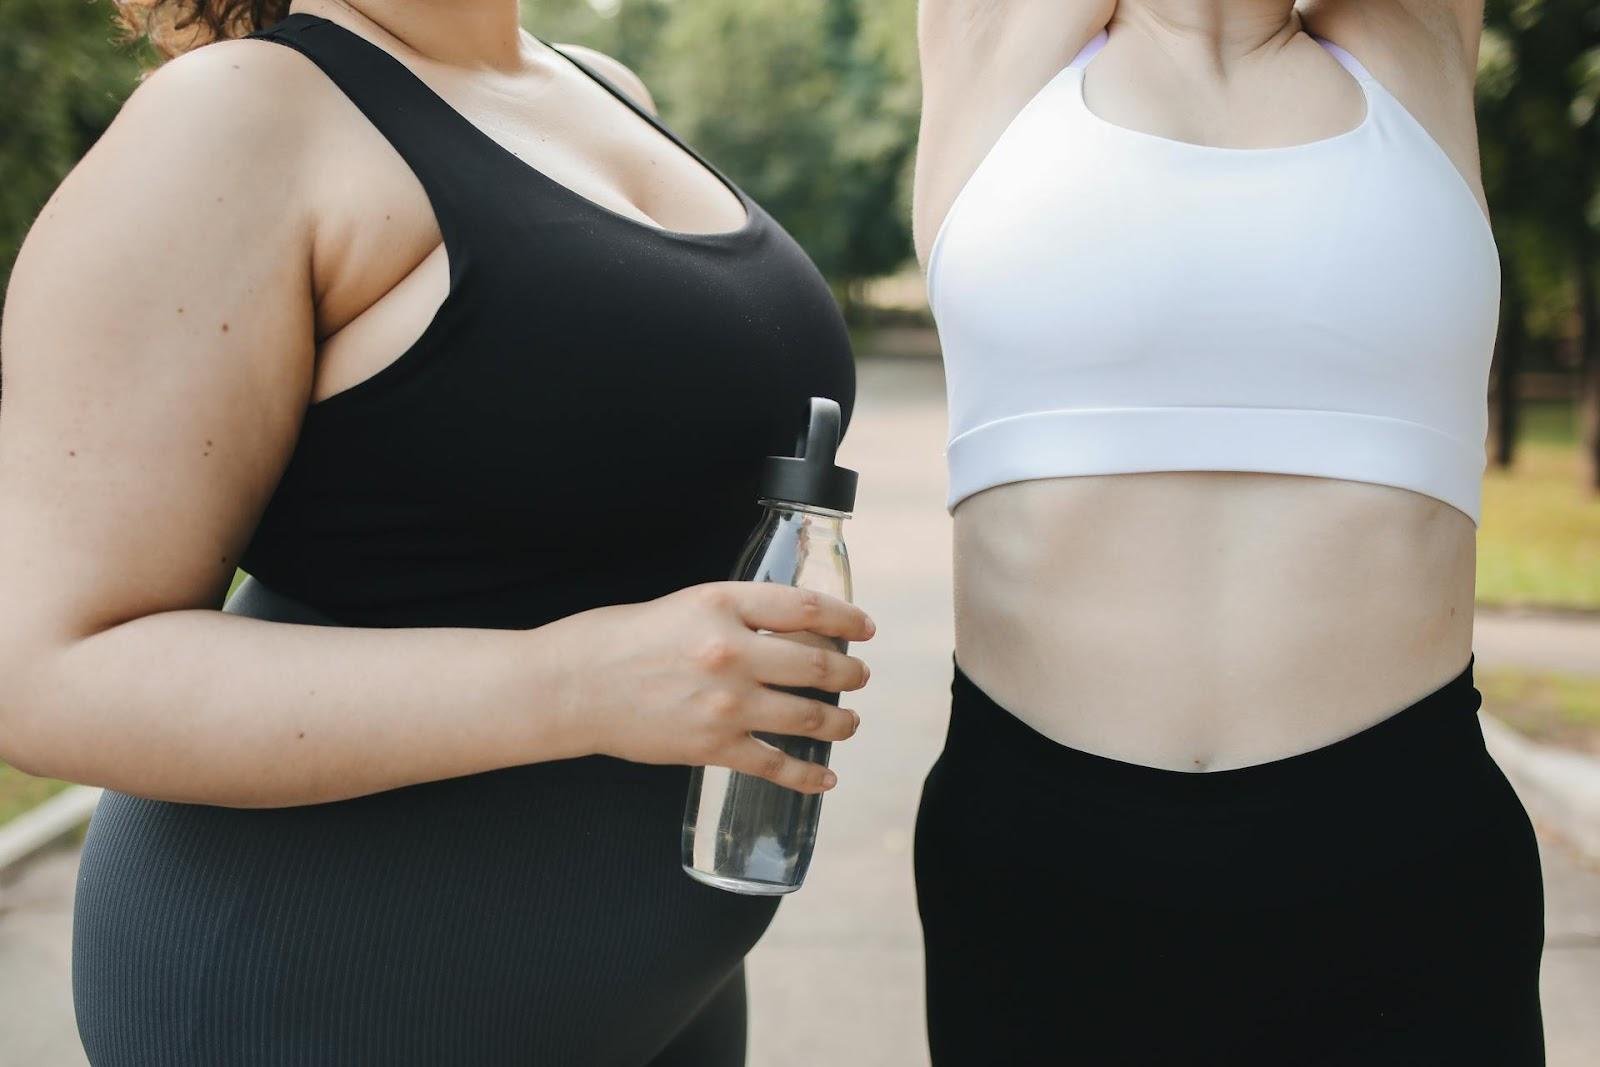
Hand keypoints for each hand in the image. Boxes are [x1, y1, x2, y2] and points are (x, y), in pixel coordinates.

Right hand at [557, 582, 874, 792]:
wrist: (571, 687)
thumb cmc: (621, 640)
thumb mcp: (686, 605)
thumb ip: (736, 614)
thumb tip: (788, 630)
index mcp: (723, 604)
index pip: (806, 607)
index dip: (847, 618)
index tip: (864, 627)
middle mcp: (732, 651)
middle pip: (819, 664)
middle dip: (851, 674)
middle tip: (859, 676)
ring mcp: (726, 702)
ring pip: (809, 716)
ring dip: (841, 722)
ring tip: (849, 723)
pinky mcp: (713, 746)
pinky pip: (776, 764)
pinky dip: (808, 776)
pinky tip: (825, 779)